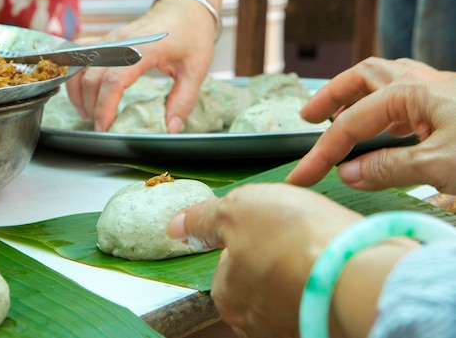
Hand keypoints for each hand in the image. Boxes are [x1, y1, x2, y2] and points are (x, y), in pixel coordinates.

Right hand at [65, 0, 215, 132]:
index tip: (104, 126)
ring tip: (86, 112)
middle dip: (91, 105)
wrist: (185, 6)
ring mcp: (111, 38)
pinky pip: (81, 53)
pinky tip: (80, 90)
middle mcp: (121, 41)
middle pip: (92, 76)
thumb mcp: (196, 69)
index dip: (105, 106)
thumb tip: (170, 127)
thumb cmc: (192, 33)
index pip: (114, 79)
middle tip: (99, 126)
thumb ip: (183, 100)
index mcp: (143, 49)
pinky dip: (75, 71)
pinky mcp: (107, 38)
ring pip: (81, 64)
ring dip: (78, 90)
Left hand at [167, 183, 361, 337]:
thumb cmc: (294, 239)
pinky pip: (320, 298)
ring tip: (323, 249)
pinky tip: (339, 265)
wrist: (360, 271)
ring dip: (305, 269)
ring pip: (291, 290)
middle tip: (299, 235)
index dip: (250, 235)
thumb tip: (176, 226)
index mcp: (228, 295)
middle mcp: (255, 322)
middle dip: (277, 256)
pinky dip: (328, 283)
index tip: (270, 225)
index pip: (228, 262)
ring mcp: (291, 328)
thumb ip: (203, 220)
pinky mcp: (324, 328)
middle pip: (259, 278)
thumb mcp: (237, 210)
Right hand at [287, 57, 455, 192]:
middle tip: (308, 118)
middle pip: (363, 78)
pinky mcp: (454, 105)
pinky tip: (388, 129)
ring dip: (358, 97)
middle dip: (331, 96)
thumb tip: (347, 174)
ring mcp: (441, 91)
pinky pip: (409, 96)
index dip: (322, 152)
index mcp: (412, 91)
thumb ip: (389, 168)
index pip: (352, 123)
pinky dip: (387, 108)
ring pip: (387, 82)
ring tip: (340, 116)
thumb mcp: (438, 164)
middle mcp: (423, 83)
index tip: (301, 176)